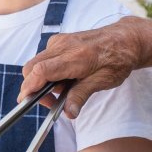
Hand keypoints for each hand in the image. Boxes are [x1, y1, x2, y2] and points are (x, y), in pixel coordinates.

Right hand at [20, 19, 141, 117]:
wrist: (126, 38)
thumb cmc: (118, 59)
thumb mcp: (103, 81)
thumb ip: (82, 95)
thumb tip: (68, 113)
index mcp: (75, 57)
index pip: (41, 71)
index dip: (29, 87)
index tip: (25, 101)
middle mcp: (63, 45)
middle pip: (32, 67)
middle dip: (32, 87)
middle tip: (50, 102)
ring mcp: (60, 41)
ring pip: (36, 63)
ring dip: (41, 80)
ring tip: (62, 90)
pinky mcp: (60, 41)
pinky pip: (44, 58)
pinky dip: (47, 71)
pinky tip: (64, 79)